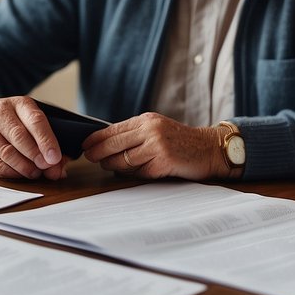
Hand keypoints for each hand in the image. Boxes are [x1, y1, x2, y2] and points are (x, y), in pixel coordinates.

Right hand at [0, 91, 66, 179]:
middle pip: (19, 138)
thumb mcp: (27, 119)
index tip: (55, 157)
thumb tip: (59, 170)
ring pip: (6, 155)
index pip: (35, 120)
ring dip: (24, 168)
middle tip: (46, 168)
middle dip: (36, 156)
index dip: (46, 140)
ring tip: (35, 173)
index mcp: (17, 104)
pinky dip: (10, 174)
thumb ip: (47, 141)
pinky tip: (18, 174)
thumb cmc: (8, 121)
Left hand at [83, 112, 222, 179]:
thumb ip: (135, 134)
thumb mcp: (158, 129)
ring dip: (114, 166)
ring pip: (123, 161)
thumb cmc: (180, 141)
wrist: (209, 149)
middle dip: (98, 154)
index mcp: (147, 120)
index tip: (86, 146)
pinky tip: (137, 172)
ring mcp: (157, 147)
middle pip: (113, 144)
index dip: (95, 139)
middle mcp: (151, 130)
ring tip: (112, 167)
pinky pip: (139, 173)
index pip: (113, 129)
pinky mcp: (163, 163)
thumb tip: (104, 144)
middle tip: (91, 159)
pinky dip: (135, 174)